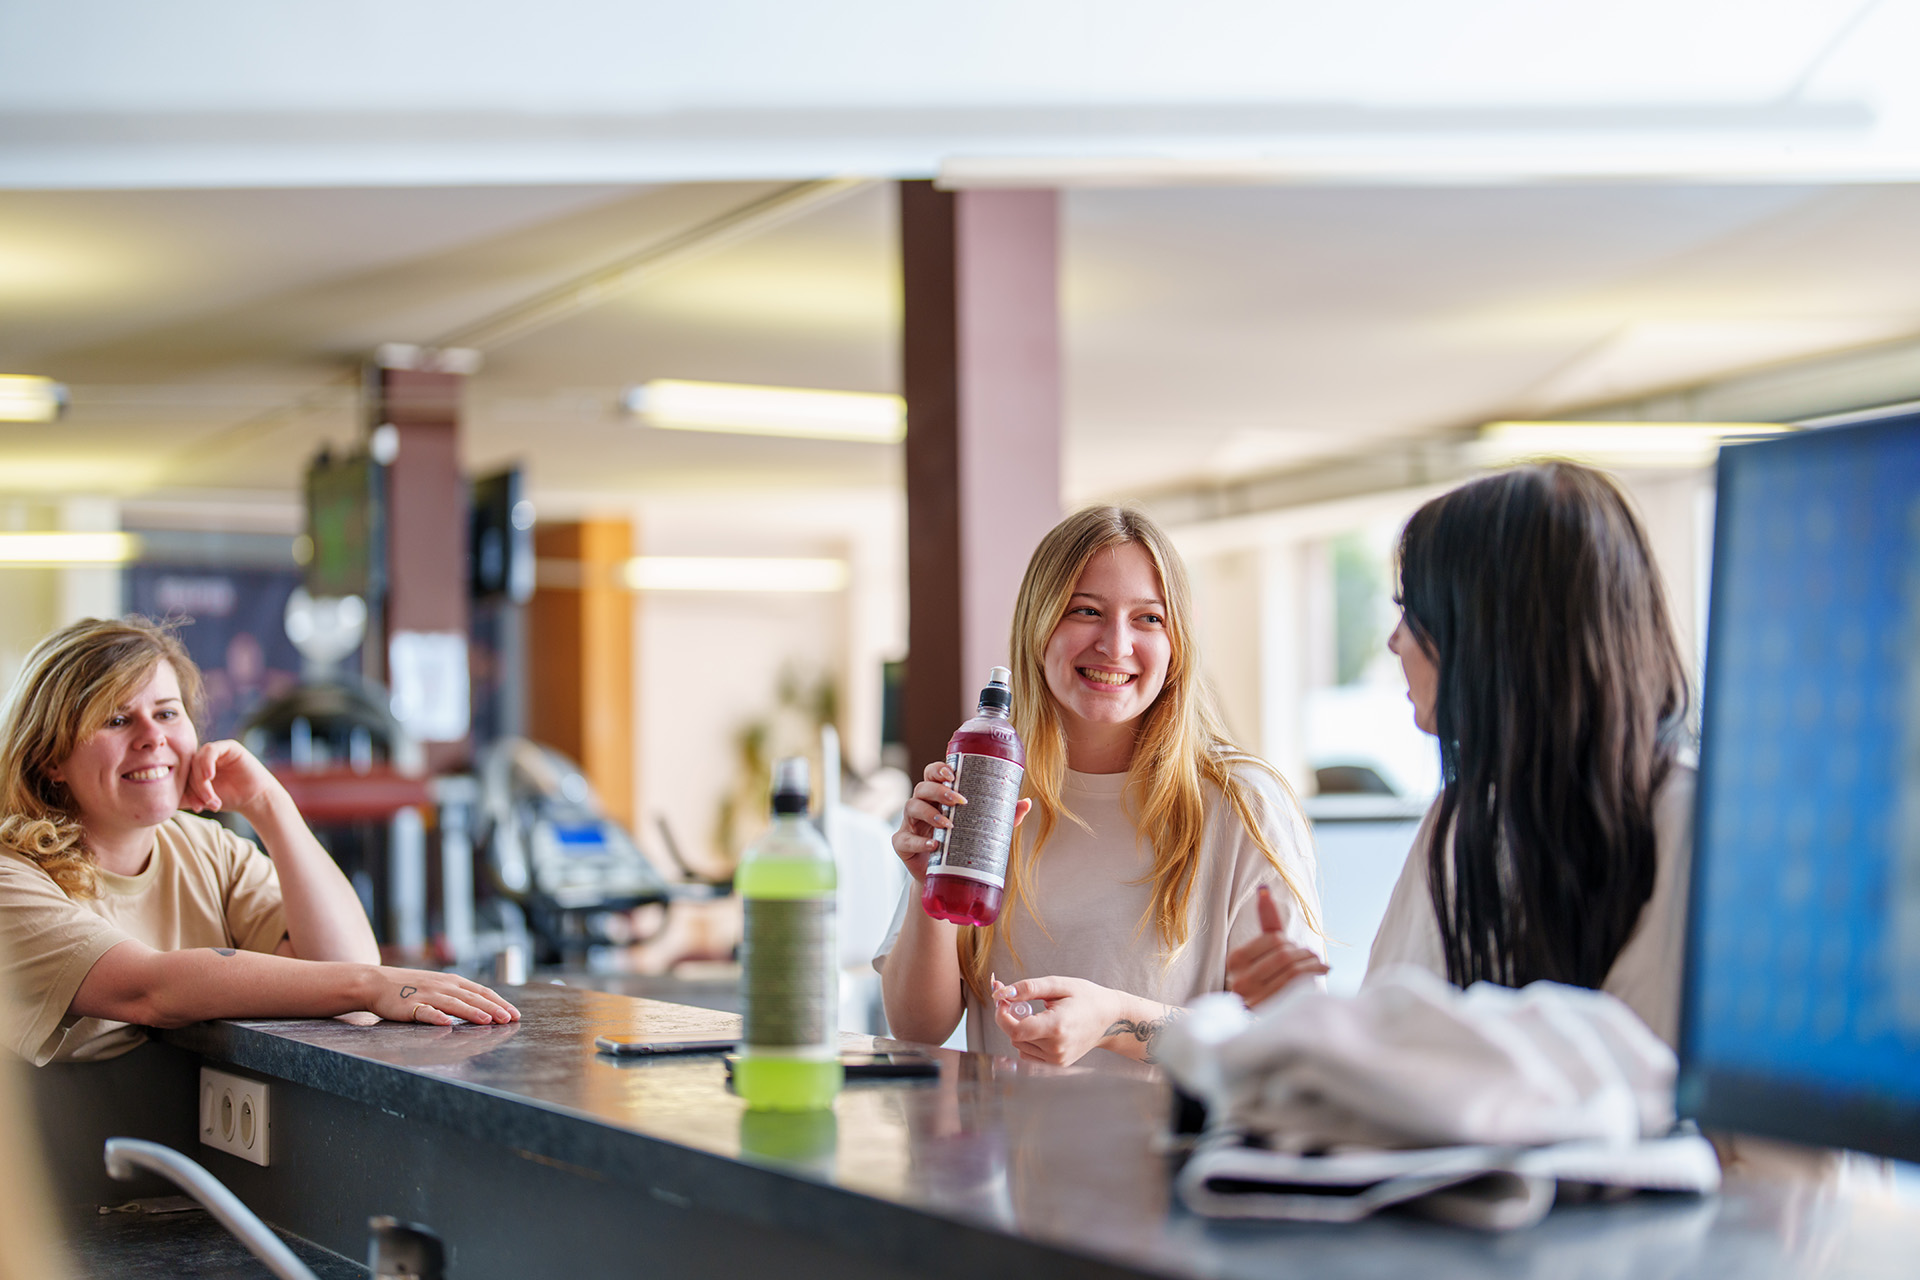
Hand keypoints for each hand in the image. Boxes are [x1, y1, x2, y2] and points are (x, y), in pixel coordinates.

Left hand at [182, 739, 287, 824]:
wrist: (255, 800)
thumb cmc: (228, 799)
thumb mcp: (199, 799)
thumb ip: (182, 796)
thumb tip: (159, 802)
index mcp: (195, 766)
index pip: (181, 774)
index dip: (185, 790)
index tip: (195, 808)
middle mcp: (204, 756)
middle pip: (188, 768)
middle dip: (195, 789)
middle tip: (202, 804)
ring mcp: (216, 750)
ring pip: (197, 761)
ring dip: (201, 781)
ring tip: (210, 797)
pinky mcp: (229, 746)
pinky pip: (211, 751)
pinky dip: (207, 764)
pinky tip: (210, 777)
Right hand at [367, 967, 521, 1026]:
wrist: (377, 982)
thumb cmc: (411, 988)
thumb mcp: (439, 986)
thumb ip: (458, 995)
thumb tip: (484, 1007)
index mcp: (452, 982)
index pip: (482, 991)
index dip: (499, 1002)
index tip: (514, 1014)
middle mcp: (443, 986)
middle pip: (472, 998)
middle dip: (493, 1008)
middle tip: (510, 1019)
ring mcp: (427, 995)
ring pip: (454, 1004)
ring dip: (472, 1012)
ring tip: (488, 1020)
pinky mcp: (410, 1006)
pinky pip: (425, 1012)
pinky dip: (436, 1016)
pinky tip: (446, 1023)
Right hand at [890, 760, 1031, 883]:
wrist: (948, 879)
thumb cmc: (963, 846)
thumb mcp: (984, 829)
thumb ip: (1003, 816)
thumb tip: (1027, 803)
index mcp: (938, 797)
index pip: (933, 773)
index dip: (939, 769)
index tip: (953, 772)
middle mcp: (922, 806)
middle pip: (922, 787)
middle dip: (938, 789)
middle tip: (957, 799)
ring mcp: (910, 824)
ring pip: (911, 807)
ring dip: (929, 812)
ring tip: (948, 824)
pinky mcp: (902, 845)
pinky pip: (904, 839)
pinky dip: (918, 841)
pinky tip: (933, 845)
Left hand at [990, 974, 1122, 1065]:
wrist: (1110, 1019)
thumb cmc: (1087, 998)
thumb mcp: (1058, 984)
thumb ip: (1028, 988)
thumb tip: (1001, 991)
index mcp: (1057, 1027)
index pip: (1015, 1030)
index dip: (1002, 1015)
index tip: (1004, 1001)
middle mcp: (1056, 1048)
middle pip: (1015, 1036)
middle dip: (1011, 1018)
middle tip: (1026, 1003)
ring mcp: (1057, 1060)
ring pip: (1019, 1045)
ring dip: (1020, 1029)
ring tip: (1040, 1016)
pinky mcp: (1057, 1065)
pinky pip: (1028, 1054)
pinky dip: (1028, 1040)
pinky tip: (1042, 1029)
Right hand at [1226, 883, 1327, 1008]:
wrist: (1269, 1022)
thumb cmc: (1271, 982)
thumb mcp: (1266, 952)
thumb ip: (1266, 922)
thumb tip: (1264, 888)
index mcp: (1235, 960)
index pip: (1273, 938)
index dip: (1291, 941)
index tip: (1297, 948)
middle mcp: (1239, 980)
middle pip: (1283, 953)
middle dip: (1303, 953)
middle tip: (1312, 957)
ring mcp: (1253, 999)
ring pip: (1292, 968)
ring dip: (1312, 963)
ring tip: (1319, 965)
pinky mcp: (1270, 1013)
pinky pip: (1298, 985)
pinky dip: (1314, 975)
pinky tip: (1321, 973)